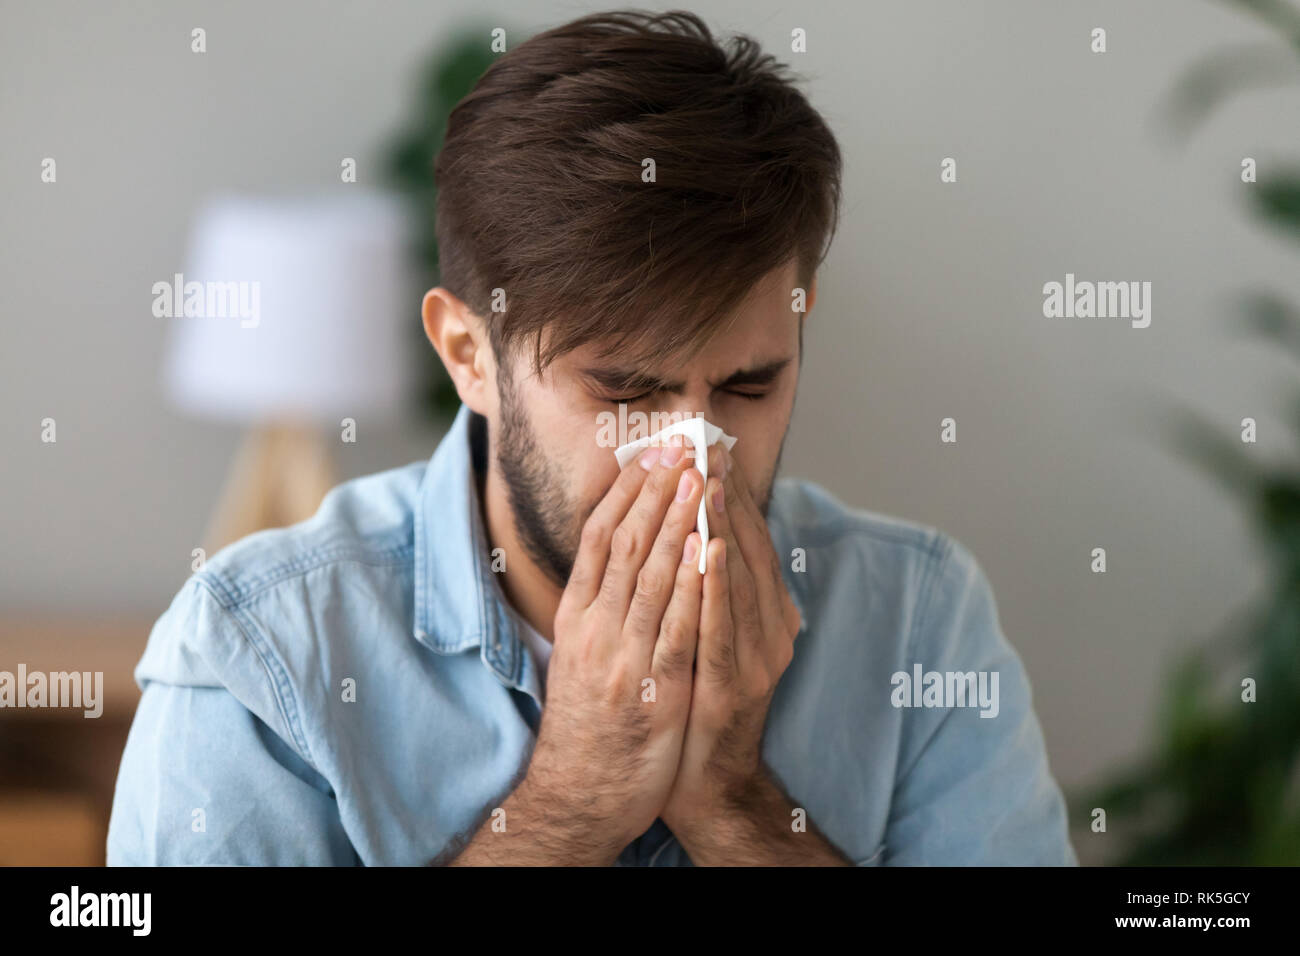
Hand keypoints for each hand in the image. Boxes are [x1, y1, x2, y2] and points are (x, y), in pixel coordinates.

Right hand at [521, 434, 706, 862]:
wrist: (580, 794)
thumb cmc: (587, 721)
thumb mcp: (581, 653)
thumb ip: (601, 604)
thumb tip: (624, 552)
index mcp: (576, 616)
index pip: (598, 538)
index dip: (625, 492)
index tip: (648, 454)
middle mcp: (594, 629)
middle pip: (625, 545)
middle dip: (656, 492)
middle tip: (680, 446)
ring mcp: (622, 658)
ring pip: (651, 576)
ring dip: (677, 522)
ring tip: (697, 477)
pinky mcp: (654, 689)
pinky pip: (677, 627)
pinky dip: (693, 586)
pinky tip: (709, 551)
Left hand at [660, 443, 801, 844]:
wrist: (705, 782)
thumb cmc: (699, 699)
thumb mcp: (712, 633)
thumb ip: (715, 584)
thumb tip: (699, 524)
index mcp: (769, 613)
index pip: (749, 539)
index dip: (731, 491)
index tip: (709, 446)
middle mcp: (771, 630)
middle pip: (748, 549)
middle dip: (725, 494)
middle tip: (706, 445)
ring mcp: (756, 660)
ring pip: (739, 580)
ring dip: (722, 527)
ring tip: (706, 479)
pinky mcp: (732, 687)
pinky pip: (721, 628)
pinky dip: (716, 587)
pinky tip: (705, 551)